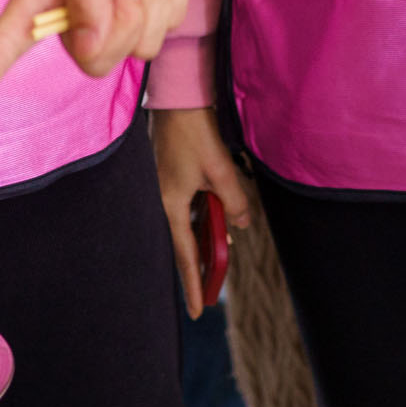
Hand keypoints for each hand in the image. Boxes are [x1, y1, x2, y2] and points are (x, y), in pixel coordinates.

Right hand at [152, 108, 257, 316]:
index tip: (197, 311)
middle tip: (209, 294)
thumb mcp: (219, 169)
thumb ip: (233, 200)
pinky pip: (186, 206)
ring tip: (221, 252)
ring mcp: (165, 187)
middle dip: (198, 267)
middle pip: (183, 242)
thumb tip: (242, 224)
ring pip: (186, 223)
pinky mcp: (170, 175)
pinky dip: (202, 217)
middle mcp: (163, 199)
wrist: (177, 95)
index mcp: (170, 203)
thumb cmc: (194, 130)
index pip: (184, 254)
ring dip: (204, 238)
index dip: (192, 284)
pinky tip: (218, 217)